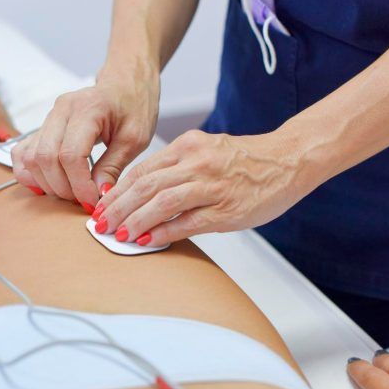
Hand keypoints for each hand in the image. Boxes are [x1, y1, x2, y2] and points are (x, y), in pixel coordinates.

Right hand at [11, 67, 158, 207]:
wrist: (125, 82)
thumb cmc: (134, 105)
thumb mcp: (135, 138)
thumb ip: (114, 166)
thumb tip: (97, 194)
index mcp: (87, 108)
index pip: (70, 155)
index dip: (79, 185)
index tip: (93, 201)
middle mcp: (61, 110)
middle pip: (45, 158)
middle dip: (62, 188)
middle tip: (83, 200)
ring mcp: (49, 117)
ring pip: (30, 158)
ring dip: (47, 184)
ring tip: (71, 193)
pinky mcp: (43, 126)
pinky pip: (22, 152)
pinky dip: (29, 173)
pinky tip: (48, 185)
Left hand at [93, 128, 302, 246]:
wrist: (289, 160)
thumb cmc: (247, 161)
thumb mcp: (206, 152)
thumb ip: (177, 169)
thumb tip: (143, 197)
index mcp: (187, 147)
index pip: (141, 170)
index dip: (117, 191)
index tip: (100, 206)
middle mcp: (196, 162)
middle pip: (145, 185)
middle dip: (118, 207)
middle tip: (99, 225)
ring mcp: (212, 185)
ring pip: (162, 202)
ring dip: (135, 221)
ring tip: (118, 235)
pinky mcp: (226, 208)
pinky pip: (188, 222)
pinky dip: (164, 232)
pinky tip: (148, 241)